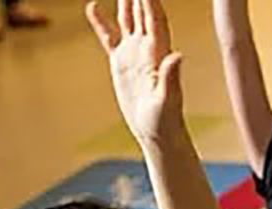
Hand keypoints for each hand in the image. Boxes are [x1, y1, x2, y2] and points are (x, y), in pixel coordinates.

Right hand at [87, 0, 182, 143]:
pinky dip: (101, 22)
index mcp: (159, 52)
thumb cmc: (165, 121)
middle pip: (142, 11)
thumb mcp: (167, 100)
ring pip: (128, 19)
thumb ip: (171, 77)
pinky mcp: (122, 63)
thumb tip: (177, 55)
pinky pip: (110, 37)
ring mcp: (134, 54)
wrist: (156, 133)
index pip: (154, 17)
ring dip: (126, 0)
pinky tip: (93, 6)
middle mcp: (148, 48)